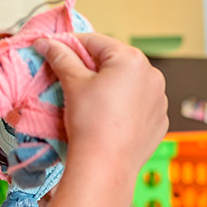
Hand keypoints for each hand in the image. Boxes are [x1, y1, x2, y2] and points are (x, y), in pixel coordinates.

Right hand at [35, 34, 168, 177]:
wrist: (106, 165)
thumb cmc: (91, 121)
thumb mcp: (73, 83)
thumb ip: (61, 57)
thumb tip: (46, 42)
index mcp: (132, 59)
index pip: (96, 41)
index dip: (71, 44)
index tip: (55, 49)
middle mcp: (152, 75)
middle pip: (115, 61)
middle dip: (92, 65)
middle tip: (69, 75)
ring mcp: (160, 99)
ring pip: (129, 83)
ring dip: (110, 85)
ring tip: (89, 100)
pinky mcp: (159, 121)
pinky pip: (138, 105)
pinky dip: (123, 105)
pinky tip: (107, 117)